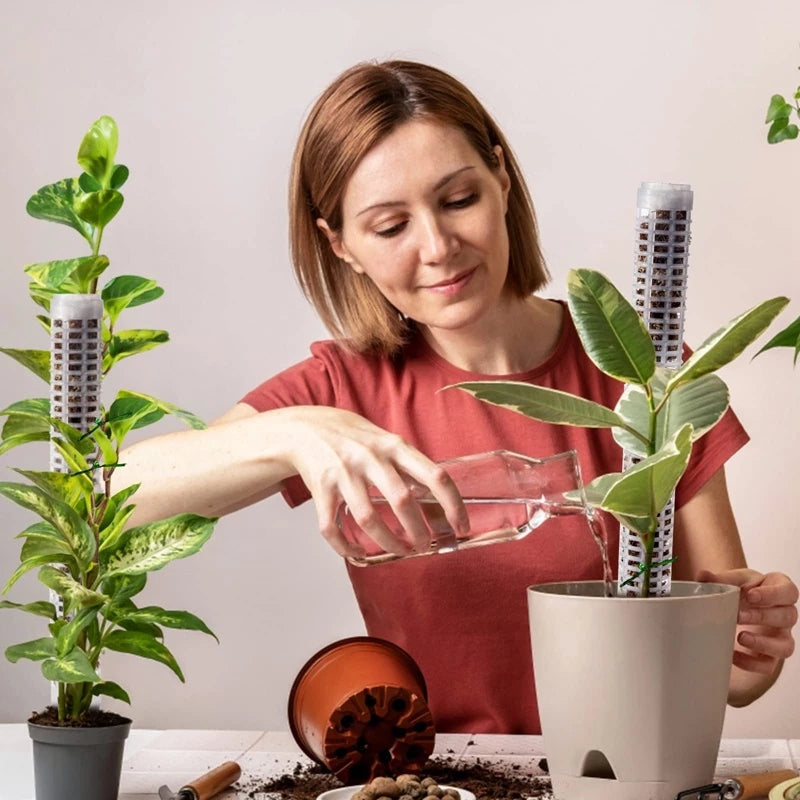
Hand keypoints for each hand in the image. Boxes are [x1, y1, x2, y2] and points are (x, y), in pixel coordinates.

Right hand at [281, 406, 469, 557]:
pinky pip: (332, 527)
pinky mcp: (321, 489)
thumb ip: (410, 467)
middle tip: (425, 546)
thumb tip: (439, 504)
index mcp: (395, 446)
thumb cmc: (356, 438)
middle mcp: (371, 458)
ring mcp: (344, 473)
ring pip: (369, 519)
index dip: (453, 505)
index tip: (460, 527)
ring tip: (400, 551)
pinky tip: (359, 553)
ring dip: (388, 542)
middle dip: (418, 531)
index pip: (435, 475)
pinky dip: (346, 547)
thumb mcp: (388, 442)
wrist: (307, 428)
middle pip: (402, 501)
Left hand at [698, 568, 797, 674]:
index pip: (788, 592)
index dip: (772, 594)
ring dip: (763, 643)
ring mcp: (781, 637)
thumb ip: (720, 579)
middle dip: (762, 617)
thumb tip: (702, 575)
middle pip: (787, 617)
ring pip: (785, 645)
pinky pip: (768, 665)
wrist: (741, 606)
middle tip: (738, 615)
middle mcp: (786, 614)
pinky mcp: (771, 656)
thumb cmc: (743, 590)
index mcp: (781, 590)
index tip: (750, 595)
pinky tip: (733, 654)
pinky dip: (751, 663)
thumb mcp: (734, 581)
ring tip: (740, 637)